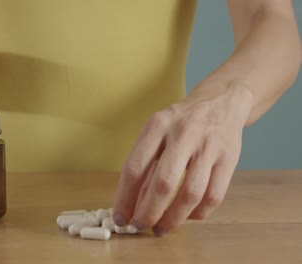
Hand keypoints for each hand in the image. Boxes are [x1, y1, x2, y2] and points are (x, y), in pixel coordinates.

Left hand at [112, 84, 252, 235]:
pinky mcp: (229, 158)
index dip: (125, 198)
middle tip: (141, 226)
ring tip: (162, 228)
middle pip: (163, 184)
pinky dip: (198, 213)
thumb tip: (132, 204)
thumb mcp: (156, 131)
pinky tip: (187, 217)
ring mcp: (208, 146)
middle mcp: (183, 133)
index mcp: (157, 125)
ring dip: (174, 218)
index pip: (135, 168)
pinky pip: (214, 195)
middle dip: (149, 212)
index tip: (120, 218)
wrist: (221, 101)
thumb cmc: (179, 123)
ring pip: (191, 194)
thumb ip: (145, 163)